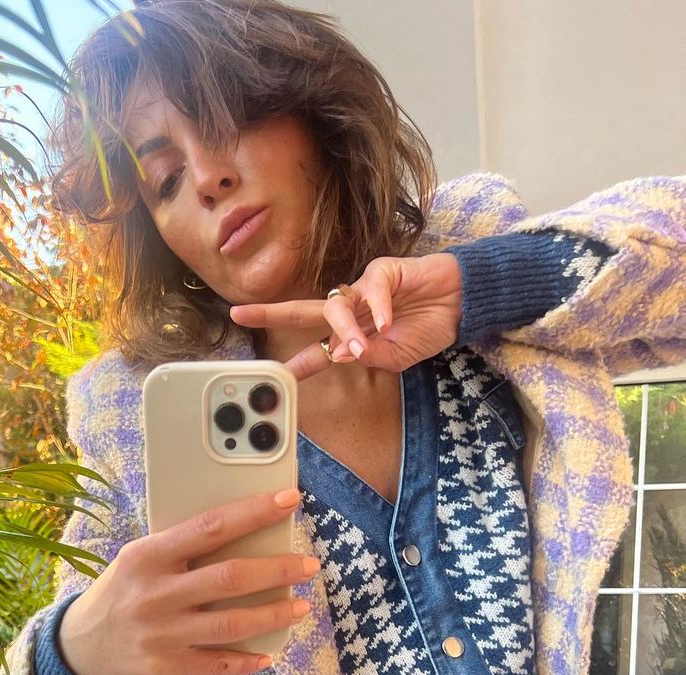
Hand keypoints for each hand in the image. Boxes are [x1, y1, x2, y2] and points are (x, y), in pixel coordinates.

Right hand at [57, 489, 318, 674]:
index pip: (210, 527)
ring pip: (232, 624)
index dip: (254, 512)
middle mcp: (155, 593)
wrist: (80, 646)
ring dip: (273, 614)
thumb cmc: (123, 591)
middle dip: (277, 570)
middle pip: (230, 577)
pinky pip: (218, 663)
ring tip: (299, 605)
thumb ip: (182, 548)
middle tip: (308, 565)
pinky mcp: (167, 665)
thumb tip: (246, 533)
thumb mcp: (140, 559)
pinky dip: (248, 659)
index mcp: (148, 555)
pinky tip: (269, 653)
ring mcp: (162, 633)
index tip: (289, 499)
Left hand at [229, 252, 462, 379]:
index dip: (296, 364)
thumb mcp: (397, 359)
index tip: (272, 376)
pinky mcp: (383, 271)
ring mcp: (363, 290)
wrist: (461, 305)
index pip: (317, 351)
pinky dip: (377, 308)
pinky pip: (371, 289)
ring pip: (337, 306)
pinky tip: (387, 322)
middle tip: (239, 313)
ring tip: (360, 348)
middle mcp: (351, 311)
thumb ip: (368, 358)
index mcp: (353, 337)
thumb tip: (337, 355)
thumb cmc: (429, 330)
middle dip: (271, 314)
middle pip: (303, 313)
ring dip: (345, 330)